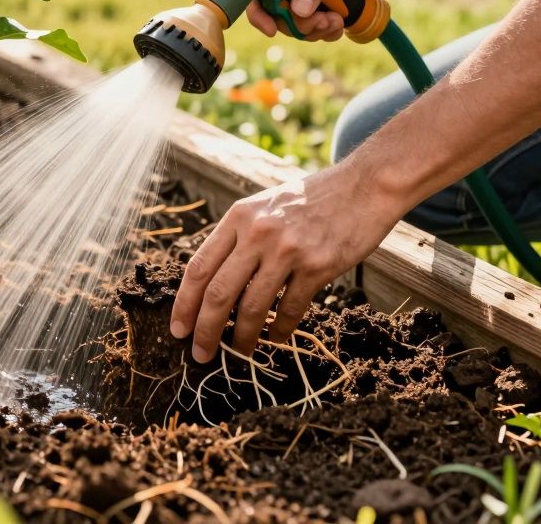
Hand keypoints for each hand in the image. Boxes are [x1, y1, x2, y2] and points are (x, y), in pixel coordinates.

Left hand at [169, 164, 398, 361]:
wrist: (364, 186)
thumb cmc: (310, 199)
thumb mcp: (264, 206)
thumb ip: (238, 237)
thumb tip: (210, 281)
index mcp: (239, 217)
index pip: (198, 267)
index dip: (183, 304)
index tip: (176, 329)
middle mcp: (258, 233)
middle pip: (218, 293)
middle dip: (204, 330)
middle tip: (199, 354)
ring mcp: (288, 250)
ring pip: (252, 307)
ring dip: (241, 338)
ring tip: (238, 353)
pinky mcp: (318, 266)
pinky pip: (290, 309)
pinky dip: (279, 331)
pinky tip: (274, 339)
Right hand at [246, 0, 395, 41]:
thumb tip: (298, 11)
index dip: (259, 10)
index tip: (272, 28)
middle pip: (274, 9)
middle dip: (295, 22)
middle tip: (319, 22)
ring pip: (293, 19)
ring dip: (312, 29)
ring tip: (333, 22)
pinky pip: (311, 22)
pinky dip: (323, 29)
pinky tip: (338, 23)